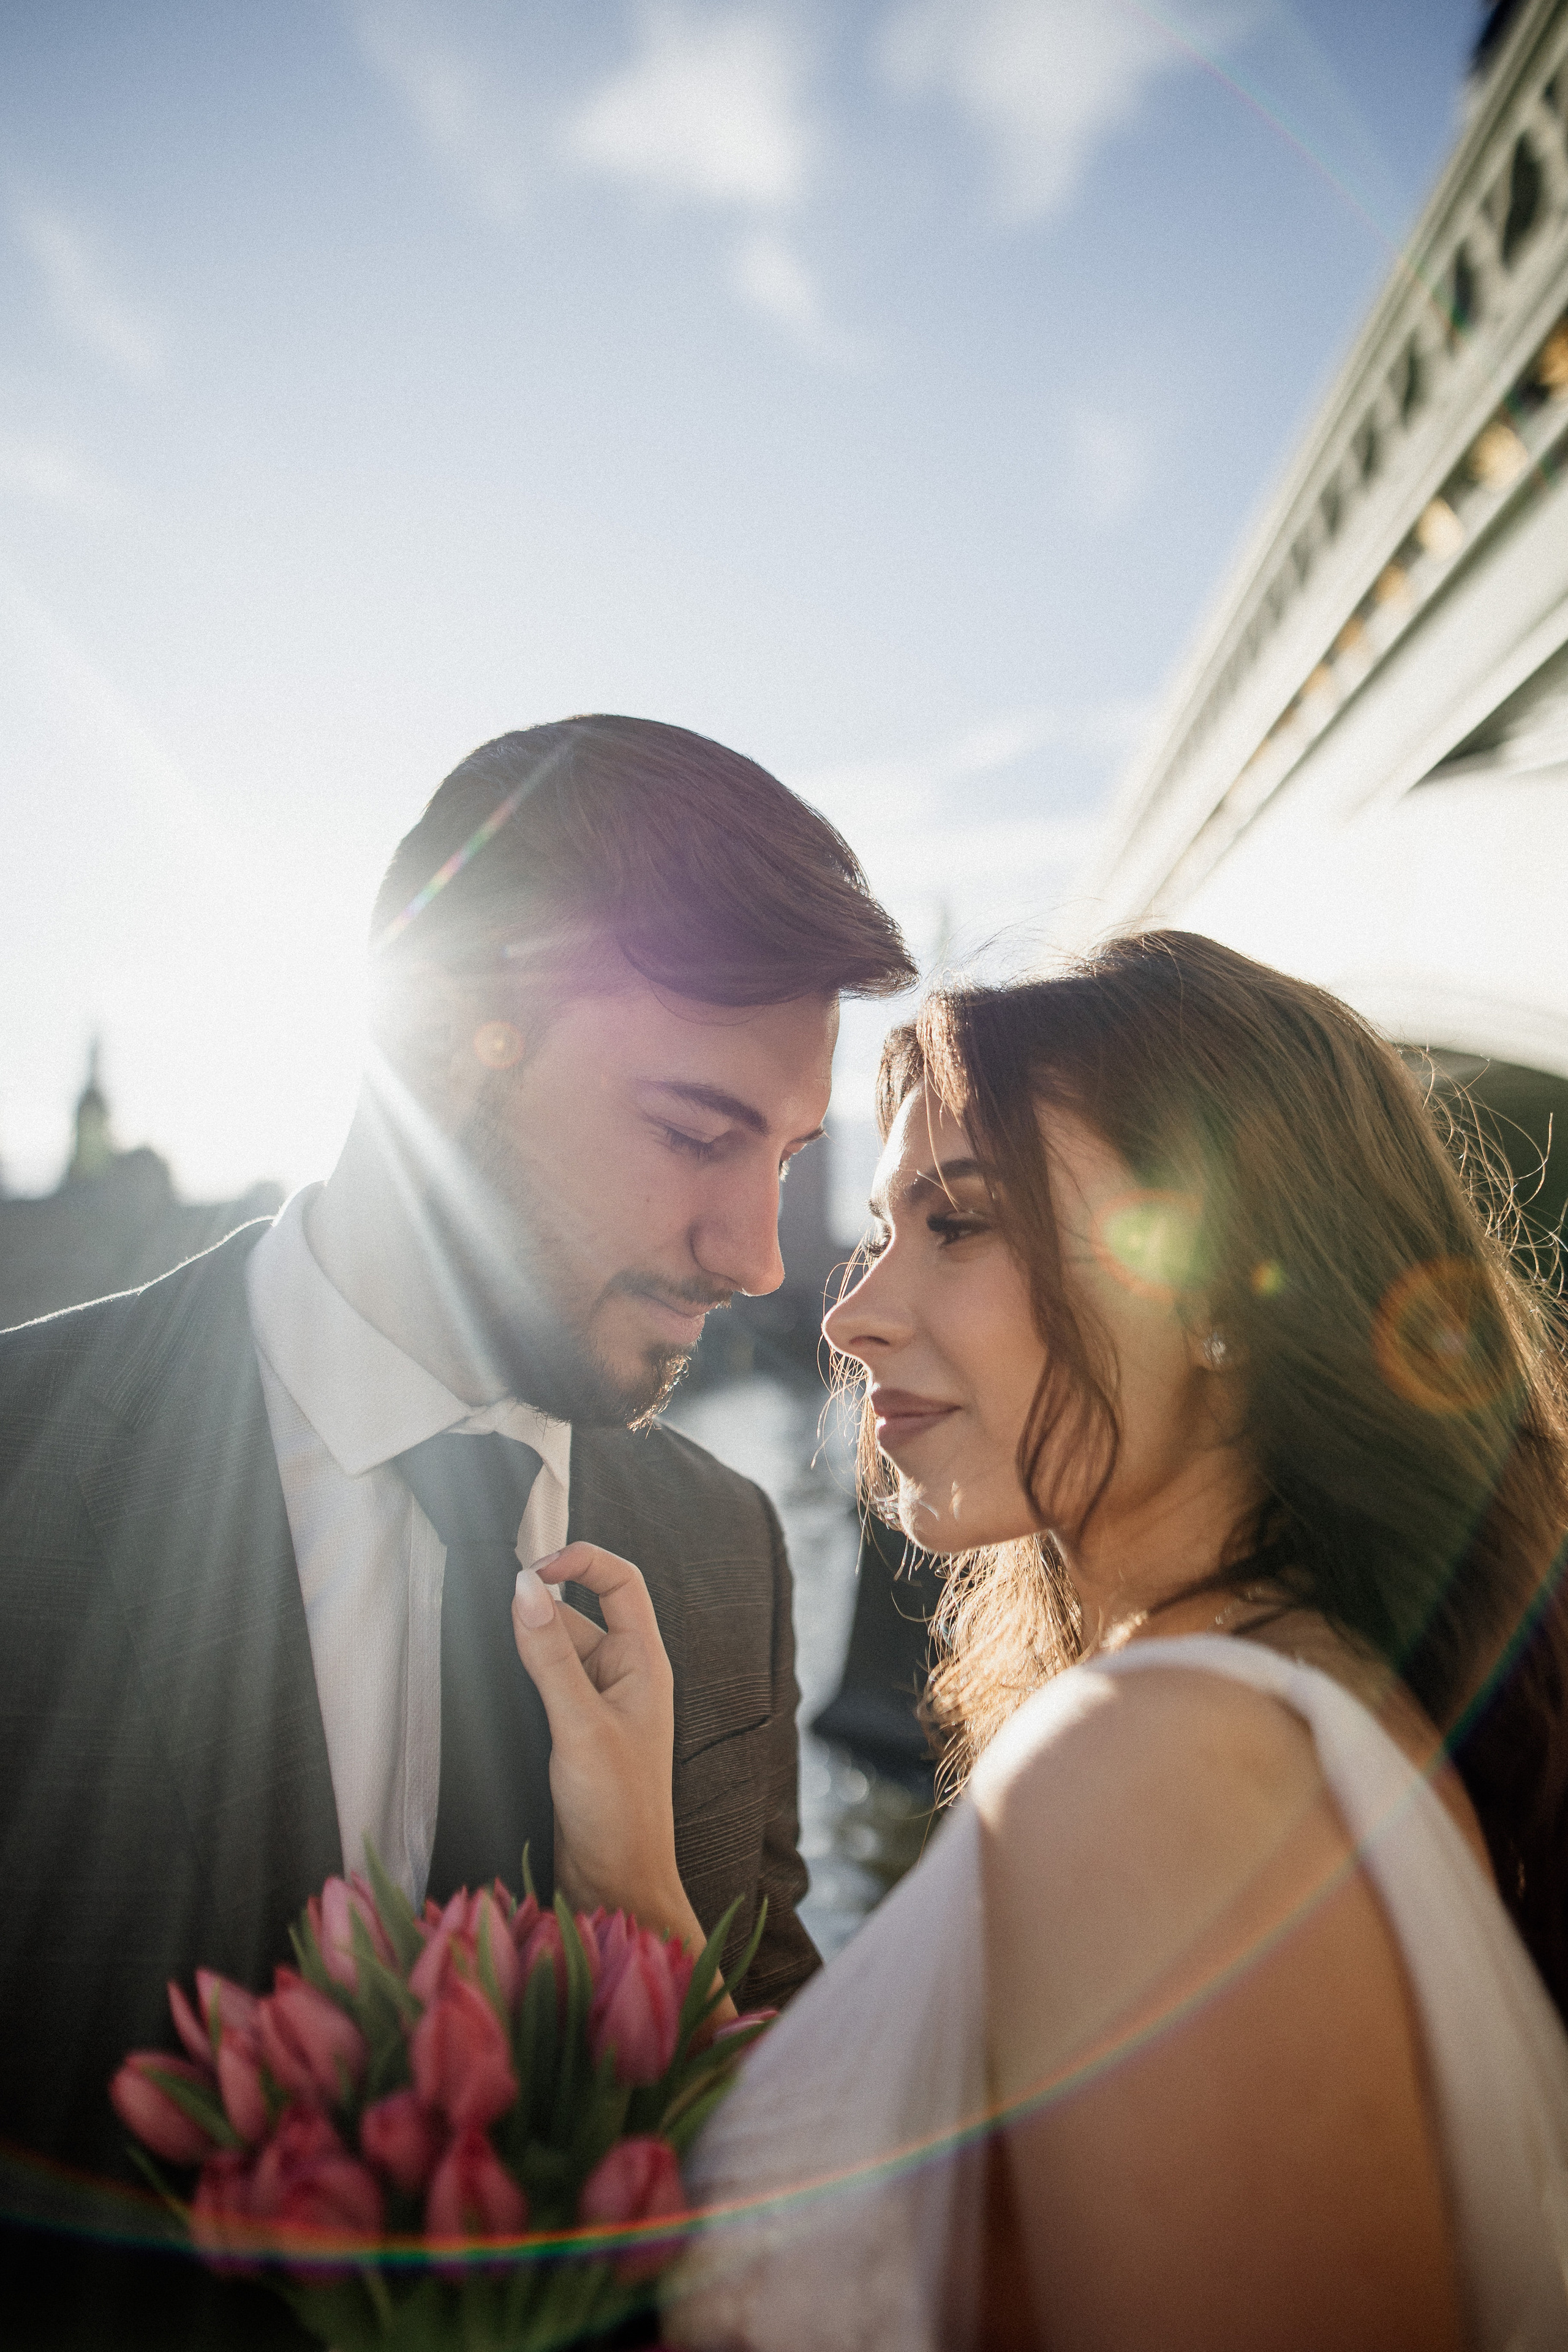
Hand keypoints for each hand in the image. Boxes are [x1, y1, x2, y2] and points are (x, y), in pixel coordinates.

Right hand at [510, 1543, 697, 1945]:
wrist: (614, 1885)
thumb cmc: (616, 1812)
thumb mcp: (579, 1726)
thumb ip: (550, 1657)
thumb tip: (523, 1588)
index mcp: (644, 1663)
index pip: (621, 1582)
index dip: (581, 1560)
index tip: (532, 1567)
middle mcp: (625, 1676)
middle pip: (580, 1612)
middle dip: (539, 1608)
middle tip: (495, 1620)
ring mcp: (599, 1704)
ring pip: (556, 1649)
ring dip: (527, 1645)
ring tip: (496, 1661)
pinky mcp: (574, 1731)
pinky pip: (547, 1683)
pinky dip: (523, 1676)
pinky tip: (499, 1688)